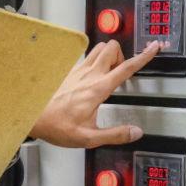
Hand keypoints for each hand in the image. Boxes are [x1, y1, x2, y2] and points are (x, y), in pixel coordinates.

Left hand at [31, 41, 163, 147]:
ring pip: (99, 48)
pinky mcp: (69, 72)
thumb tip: (135, 132)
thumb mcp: (89, 137)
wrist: (32, 117)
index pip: (126, 67)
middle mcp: (88, 75)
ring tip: (110, 74)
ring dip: (109, 56)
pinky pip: (87, 58)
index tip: (154, 47)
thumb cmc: (57, 125)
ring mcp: (77, 71)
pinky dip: (96, 62)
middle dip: (123, 55)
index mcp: (98, 88)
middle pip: (112, 48)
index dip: (143, 56)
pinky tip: (93, 79)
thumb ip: (115, 134)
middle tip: (123, 72)